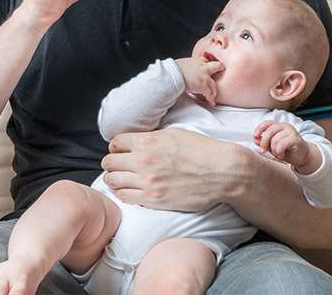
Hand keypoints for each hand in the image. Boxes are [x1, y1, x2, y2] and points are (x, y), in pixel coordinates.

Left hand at [100, 128, 238, 211]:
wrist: (222, 172)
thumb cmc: (202, 150)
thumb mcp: (174, 133)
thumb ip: (151, 138)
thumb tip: (137, 142)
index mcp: (147, 141)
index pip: (115, 143)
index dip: (116, 146)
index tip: (120, 150)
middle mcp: (143, 161)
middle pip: (109, 162)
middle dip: (112, 163)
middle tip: (119, 165)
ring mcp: (147, 182)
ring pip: (112, 181)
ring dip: (113, 179)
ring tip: (121, 178)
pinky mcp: (153, 199)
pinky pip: (124, 197)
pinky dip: (123, 193)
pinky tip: (130, 190)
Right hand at [174, 57, 224, 105]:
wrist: (173, 75)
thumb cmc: (173, 70)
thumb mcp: (181, 64)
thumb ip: (187, 67)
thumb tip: (184, 70)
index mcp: (197, 61)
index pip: (206, 61)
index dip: (208, 65)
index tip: (210, 69)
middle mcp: (203, 67)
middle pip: (217, 66)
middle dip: (220, 69)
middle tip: (221, 71)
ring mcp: (205, 77)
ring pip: (213, 84)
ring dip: (213, 91)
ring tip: (213, 95)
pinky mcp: (203, 86)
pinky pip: (209, 94)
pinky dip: (210, 99)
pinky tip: (211, 102)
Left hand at [253, 121, 317, 173]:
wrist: (302, 156)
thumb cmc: (286, 150)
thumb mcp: (272, 146)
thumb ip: (264, 142)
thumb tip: (255, 139)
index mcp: (278, 126)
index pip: (267, 123)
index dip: (259, 129)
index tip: (254, 137)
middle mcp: (285, 126)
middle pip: (270, 131)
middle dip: (264, 142)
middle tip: (263, 151)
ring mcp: (291, 132)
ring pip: (275, 139)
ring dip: (273, 149)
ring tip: (277, 154)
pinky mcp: (296, 139)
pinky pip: (282, 144)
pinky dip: (279, 151)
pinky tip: (281, 155)